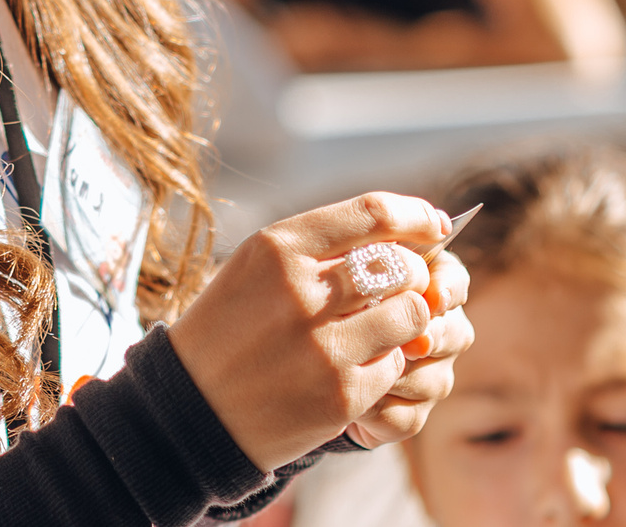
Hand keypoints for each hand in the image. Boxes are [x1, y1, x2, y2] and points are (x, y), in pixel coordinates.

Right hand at [166, 192, 474, 471]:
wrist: (189, 411)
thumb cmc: (229, 328)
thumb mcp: (255, 268)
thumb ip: (321, 248)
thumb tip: (404, 236)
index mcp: (277, 248)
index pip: (372, 214)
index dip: (416, 216)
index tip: (435, 225)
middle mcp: (300, 293)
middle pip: (402, 265)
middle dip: (416, 274)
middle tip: (408, 285)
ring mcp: (322, 347)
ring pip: (412, 315)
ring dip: (408, 319)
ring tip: (386, 326)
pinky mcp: (340, 396)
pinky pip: (396, 365)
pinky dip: (388, 363)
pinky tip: (359, 365)